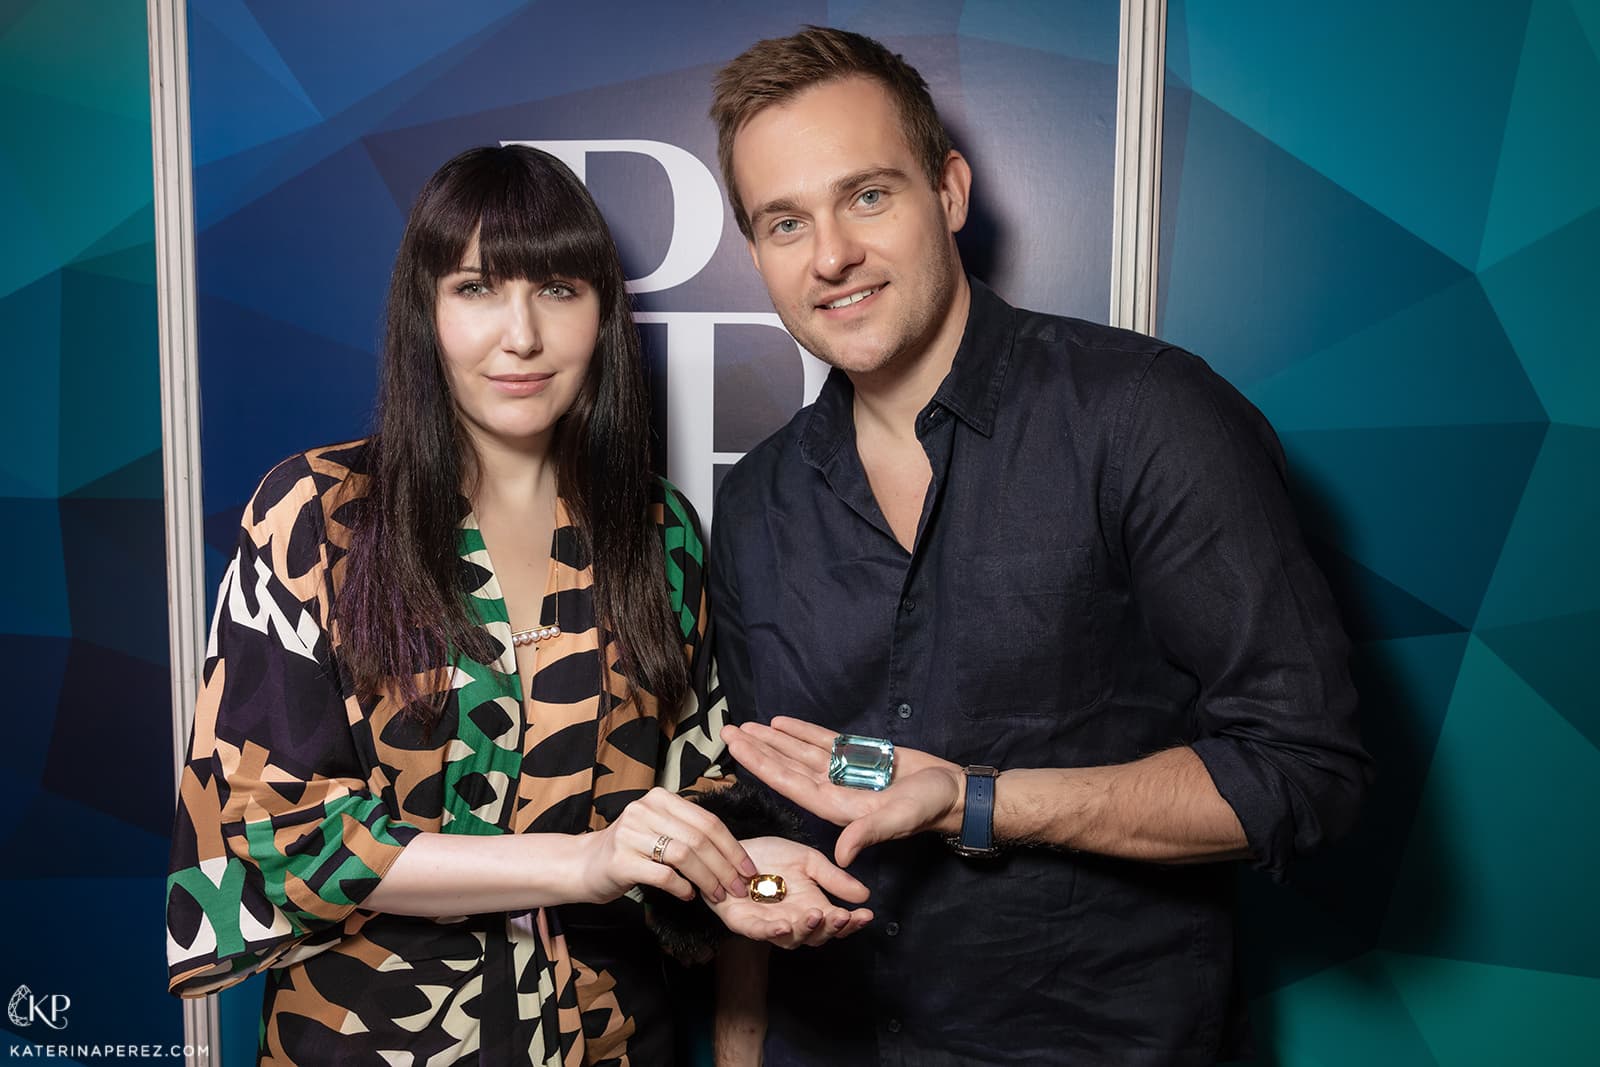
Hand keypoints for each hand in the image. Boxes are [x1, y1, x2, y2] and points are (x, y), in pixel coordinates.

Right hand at [579, 787, 757, 904]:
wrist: (584, 865)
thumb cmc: (631, 851)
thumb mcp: (659, 830)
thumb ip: (689, 832)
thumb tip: (734, 855)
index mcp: (661, 799)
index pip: (708, 821)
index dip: (733, 847)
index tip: (748, 869)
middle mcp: (645, 810)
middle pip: (699, 839)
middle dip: (725, 867)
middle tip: (738, 889)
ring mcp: (631, 833)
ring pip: (684, 856)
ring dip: (708, 879)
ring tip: (717, 896)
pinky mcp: (620, 860)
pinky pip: (663, 875)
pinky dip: (682, 887)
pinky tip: (689, 895)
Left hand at [708, 836, 872, 948]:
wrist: (734, 850)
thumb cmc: (770, 857)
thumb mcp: (809, 861)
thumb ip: (833, 878)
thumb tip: (864, 895)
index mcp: (811, 907)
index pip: (836, 922)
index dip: (852, 923)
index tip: (866, 915)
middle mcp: (793, 921)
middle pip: (817, 936)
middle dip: (832, 927)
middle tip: (843, 916)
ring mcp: (768, 925)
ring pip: (791, 939)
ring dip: (805, 929)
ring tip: (817, 915)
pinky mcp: (744, 923)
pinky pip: (758, 932)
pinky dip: (771, 931)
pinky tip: (783, 925)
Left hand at [722, 718, 964, 865]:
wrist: (950, 792)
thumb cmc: (927, 808)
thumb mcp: (897, 820)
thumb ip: (867, 833)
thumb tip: (843, 855)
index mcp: (835, 806)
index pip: (789, 783)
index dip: (761, 765)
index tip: (736, 749)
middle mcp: (833, 789)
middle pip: (785, 766)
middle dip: (756, 750)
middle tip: (727, 731)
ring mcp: (843, 772)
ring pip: (798, 753)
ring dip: (772, 740)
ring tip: (746, 726)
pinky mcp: (858, 757)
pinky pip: (822, 743)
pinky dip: (801, 732)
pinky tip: (780, 723)